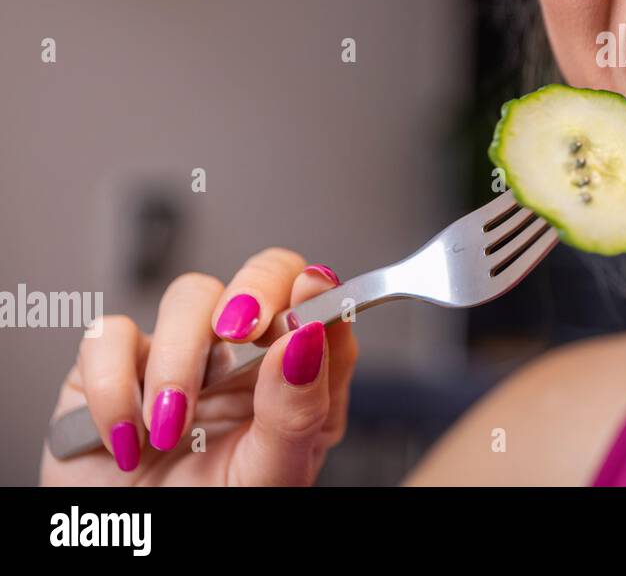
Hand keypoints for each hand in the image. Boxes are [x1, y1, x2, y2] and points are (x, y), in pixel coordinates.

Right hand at [40, 249, 357, 484]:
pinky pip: (109, 334)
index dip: (318, 291)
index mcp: (296, 376)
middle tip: (239, 328)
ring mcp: (182, 350)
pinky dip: (115, 388)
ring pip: (189, 294)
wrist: (133, 547)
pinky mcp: (116, 362)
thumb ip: (298, 410)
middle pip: (264, 272)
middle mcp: (245, 354)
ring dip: (178, 360)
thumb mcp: (272, 471)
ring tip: (171, 426)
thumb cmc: (210, 510)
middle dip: (254, 288)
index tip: (311, 293)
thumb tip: (308, 339)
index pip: (322, 307)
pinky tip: (126, 439)